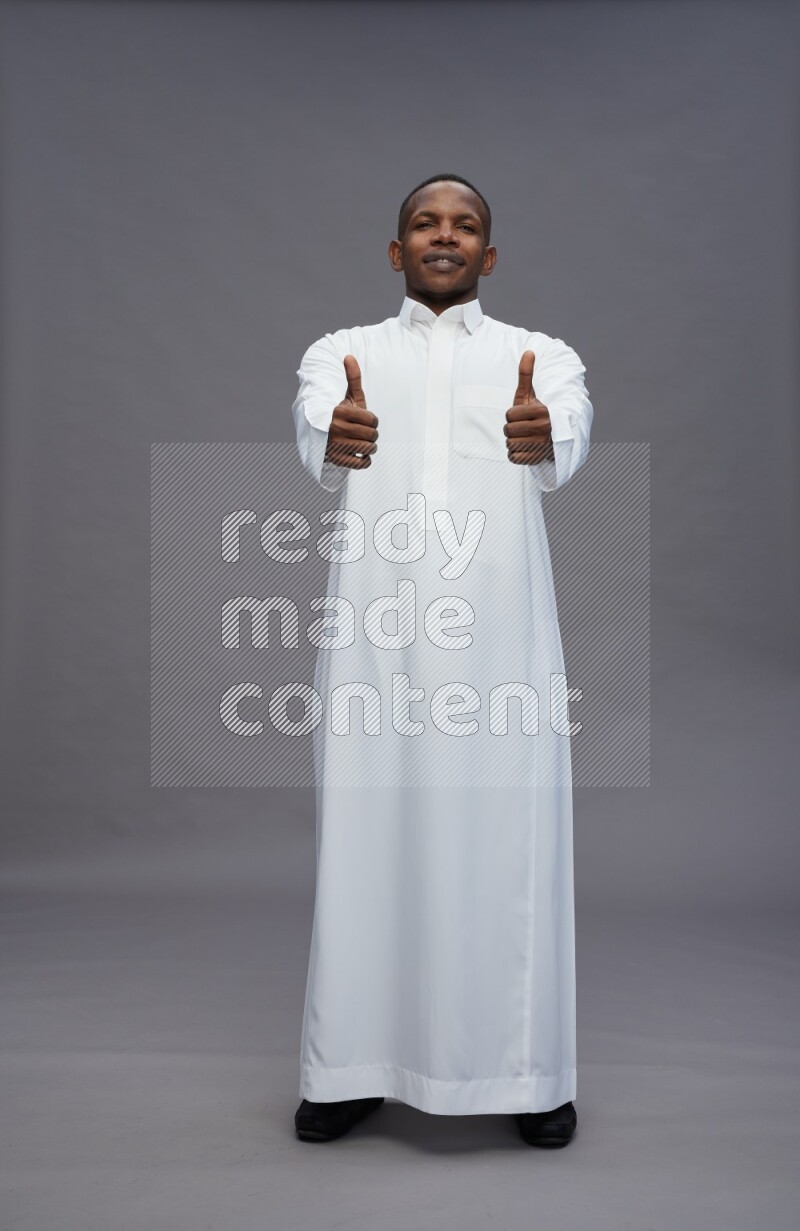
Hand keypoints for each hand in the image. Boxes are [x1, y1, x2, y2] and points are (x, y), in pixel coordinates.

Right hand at [324, 355, 379, 469]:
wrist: (321, 433)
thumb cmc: (340, 412)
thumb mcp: (347, 395)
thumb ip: (352, 378)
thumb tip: (349, 356)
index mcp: (339, 412)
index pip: (372, 420)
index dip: (373, 420)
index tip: (365, 420)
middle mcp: (335, 430)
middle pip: (372, 435)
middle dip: (372, 433)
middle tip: (365, 432)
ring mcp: (335, 447)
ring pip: (369, 449)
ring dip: (370, 447)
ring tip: (363, 442)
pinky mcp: (336, 461)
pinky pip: (362, 464)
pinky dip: (365, 460)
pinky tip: (359, 453)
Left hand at [504, 351, 554, 464]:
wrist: (551, 437)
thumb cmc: (535, 412)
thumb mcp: (530, 394)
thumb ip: (526, 374)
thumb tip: (528, 351)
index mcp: (542, 411)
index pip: (509, 415)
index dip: (512, 415)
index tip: (523, 415)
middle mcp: (545, 428)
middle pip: (508, 430)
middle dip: (511, 429)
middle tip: (522, 427)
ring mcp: (542, 445)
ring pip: (509, 444)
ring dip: (513, 441)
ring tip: (525, 437)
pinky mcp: (537, 459)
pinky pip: (513, 457)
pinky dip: (516, 454)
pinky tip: (525, 448)